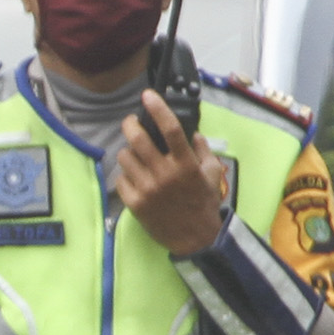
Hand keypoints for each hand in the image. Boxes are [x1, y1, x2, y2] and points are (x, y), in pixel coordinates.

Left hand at [112, 90, 228, 255]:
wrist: (194, 238)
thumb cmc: (204, 204)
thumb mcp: (212, 175)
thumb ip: (203, 151)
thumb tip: (193, 134)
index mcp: (186, 165)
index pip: (170, 129)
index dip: (157, 109)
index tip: (148, 95)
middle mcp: (165, 174)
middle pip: (138, 139)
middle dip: (130, 124)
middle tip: (131, 122)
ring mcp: (147, 189)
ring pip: (125, 157)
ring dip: (128, 151)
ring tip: (136, 155)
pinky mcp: (135, 203)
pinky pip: (120, 179)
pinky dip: (125, 174)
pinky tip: (135, 177)